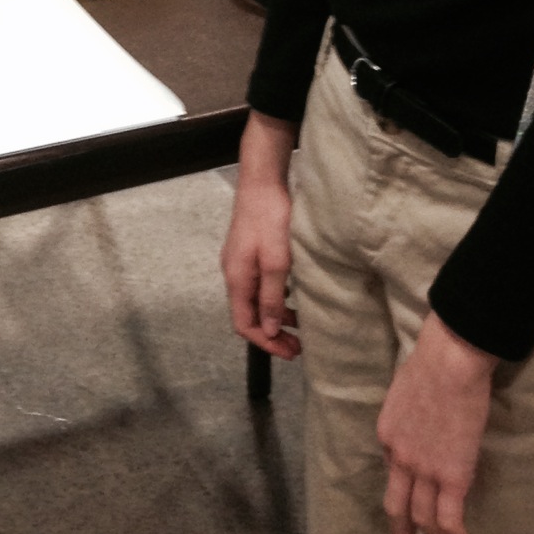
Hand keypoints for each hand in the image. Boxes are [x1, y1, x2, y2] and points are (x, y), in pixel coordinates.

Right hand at [221, 112, 301, 358]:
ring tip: (300, 326)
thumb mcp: (276, 262)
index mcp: (236, 278)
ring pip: (255, 300)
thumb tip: (270, 330)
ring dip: (275, 316)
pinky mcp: (249, 250)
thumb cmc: (270, 220)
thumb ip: (272, 298)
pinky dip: (275, 298)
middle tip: (299, 346)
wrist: (262, 181)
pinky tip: (293, 296)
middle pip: (248, 314)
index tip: (291, 352)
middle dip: (272, 333)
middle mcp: (233, 272)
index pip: (244, 324)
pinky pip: (259, 285)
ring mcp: (240, 260)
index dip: (266, 343)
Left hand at [377, 311, 496, 533]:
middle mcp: (399, 457)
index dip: (404, 487)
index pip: (392, 470)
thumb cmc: (430, 364)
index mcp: (386, 433)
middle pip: (396, 505)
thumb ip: (408, 414)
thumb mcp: (403, 390)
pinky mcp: (452, 476)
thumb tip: (422, 420)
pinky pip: (450, 519)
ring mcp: (424, 469)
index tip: (412, 497)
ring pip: (423, 519)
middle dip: (400, 533)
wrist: (448, 362)